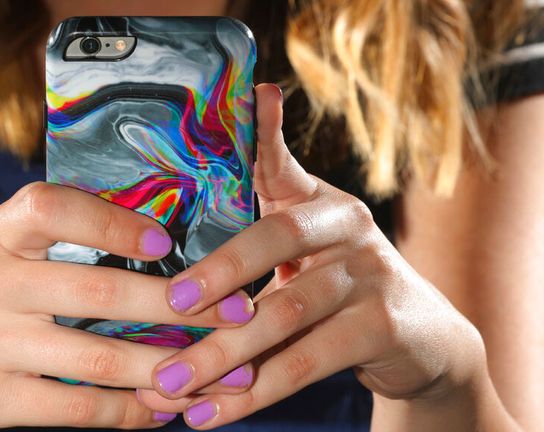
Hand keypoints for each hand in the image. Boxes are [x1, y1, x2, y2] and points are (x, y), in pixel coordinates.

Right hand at [0, 183, 243, 430]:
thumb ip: (54, 246)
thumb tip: (158, 248)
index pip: (51, 207)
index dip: (113, 220)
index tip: (167, 242)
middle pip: (98, 291)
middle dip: (181, 307)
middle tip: (239, 315)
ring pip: (99, 358)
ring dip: (171, 369)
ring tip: (222, 374)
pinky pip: (77, 409)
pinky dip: (130, 412)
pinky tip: (163, 409)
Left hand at [136, 84, 487, 428]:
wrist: (421, 341)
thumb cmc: (339, 290)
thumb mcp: (304, 257)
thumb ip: (253, 243)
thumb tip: (175, 263)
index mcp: (316, 203)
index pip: (281, 161)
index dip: (261, 131)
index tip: (246, 100)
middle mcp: (345, 226)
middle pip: (276, 238)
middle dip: (217, 273)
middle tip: (167, 306)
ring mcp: (370, 273)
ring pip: (286, 311)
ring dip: (221, 354)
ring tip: (170, 385)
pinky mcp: (383, 326)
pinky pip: (307, 361)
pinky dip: (254, 393)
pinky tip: (210, 415)